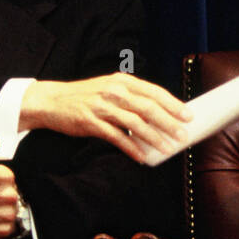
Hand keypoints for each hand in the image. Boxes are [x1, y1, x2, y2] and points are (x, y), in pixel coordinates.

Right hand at [20, 74, 191, 164]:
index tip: (188, 116)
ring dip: (154, 137)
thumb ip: (131, 97)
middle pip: (148, 108)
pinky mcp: (90, 122)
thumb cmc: (85, 97)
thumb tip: (160, 113)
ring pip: (135, 123)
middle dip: (168, 123)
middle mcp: (114, 91)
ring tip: (167, 149)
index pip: (153, 92)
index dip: (173, 104)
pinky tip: (142, 156)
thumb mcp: (109, 88)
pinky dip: (131, 147)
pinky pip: (116, 137)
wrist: (51, 101)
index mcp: (122, 81)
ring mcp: (102, 106)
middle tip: (182, 135)